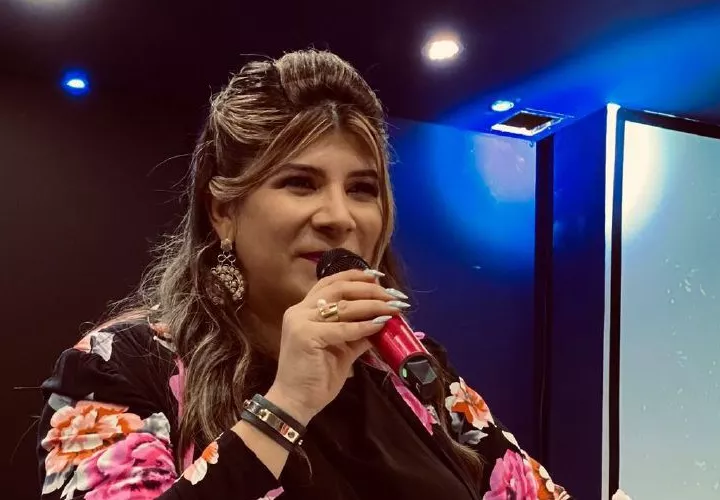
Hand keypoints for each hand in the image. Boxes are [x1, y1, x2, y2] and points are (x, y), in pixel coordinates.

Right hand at [265, 269, 406, 424]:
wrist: (295, 402)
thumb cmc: (316, 377)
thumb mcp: (341, 350)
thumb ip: (357, 333)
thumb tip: (382, 321)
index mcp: (303, 310)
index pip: (330, 283)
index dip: (355, 276)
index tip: (378, 277)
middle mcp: (299, 311)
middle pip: (339, 289)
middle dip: (369, 289)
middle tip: (392, 295)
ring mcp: (300, 322)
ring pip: (343, 306)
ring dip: (372, 305)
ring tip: (393, 308)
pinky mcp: (306, 336)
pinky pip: (342, 328)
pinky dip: (364, 326)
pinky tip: (380, 324)